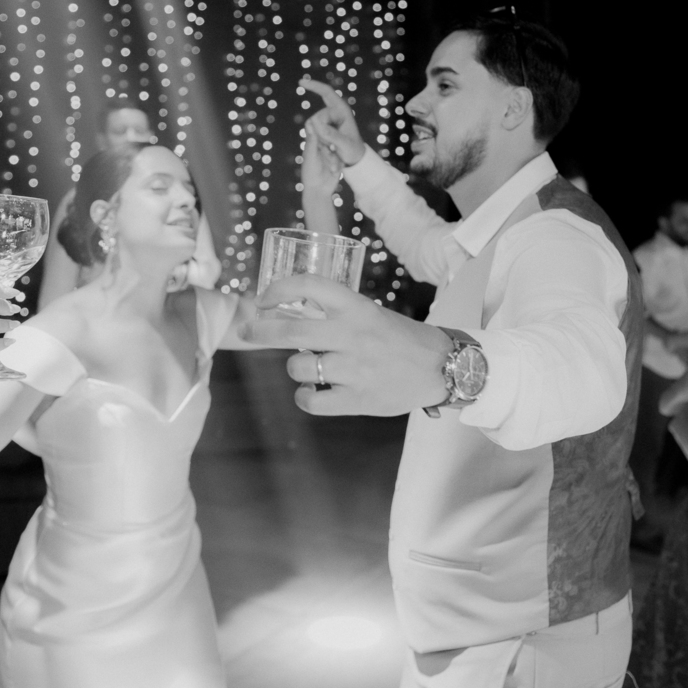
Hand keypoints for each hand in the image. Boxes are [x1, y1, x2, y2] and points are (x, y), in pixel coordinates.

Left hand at [241, 273, 451, 415]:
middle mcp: (353, 335)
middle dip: (260, 331)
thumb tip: (290, 314)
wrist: (440, 367)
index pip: (310, 286)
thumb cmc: (400, 339)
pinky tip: (313, 391)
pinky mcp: (358, 399)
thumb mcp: (370, 314)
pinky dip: (304, 397)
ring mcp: (355, 369)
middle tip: (248, 331)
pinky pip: (311, 401)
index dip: (280, 289)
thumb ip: (336, 314)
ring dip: (295, 368)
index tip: (265, 298)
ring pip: (297, 368)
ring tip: (309, 368)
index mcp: (357, 308)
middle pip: (291, 332)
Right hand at [300, 79, 365, 165]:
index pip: (326, 93)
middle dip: (321, 133)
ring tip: (332, 147)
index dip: (314, 85)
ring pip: (312, 125)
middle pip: (317, 116)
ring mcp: (326, 119)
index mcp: (342, 109)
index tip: (301, 82)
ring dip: (319, 139)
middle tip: (333, 147)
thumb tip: (316, 123)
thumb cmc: (353, 150)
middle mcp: (334, 111)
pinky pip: (311, 130)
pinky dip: (316, 140)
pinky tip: (326, 147)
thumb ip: (332, 135)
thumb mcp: (345, 145)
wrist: (353, 158)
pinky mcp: (320, 126)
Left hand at [300, 123, 343, 196]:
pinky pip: (341, 158)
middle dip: (331, 144)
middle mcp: (321, 148)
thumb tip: (310, 125)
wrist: (319, 190)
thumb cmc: (310, 173)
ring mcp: (330, 155)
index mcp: (312, 145)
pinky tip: (333, 171)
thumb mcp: (310, 157)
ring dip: (334, 158)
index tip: (325, 127)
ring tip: (329, 166)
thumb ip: (312, 142)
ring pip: (337, 148)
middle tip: (329, 150)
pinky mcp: (338, 161)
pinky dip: (337, 164)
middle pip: (330, 139)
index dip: (322, 128)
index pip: (317, 132)